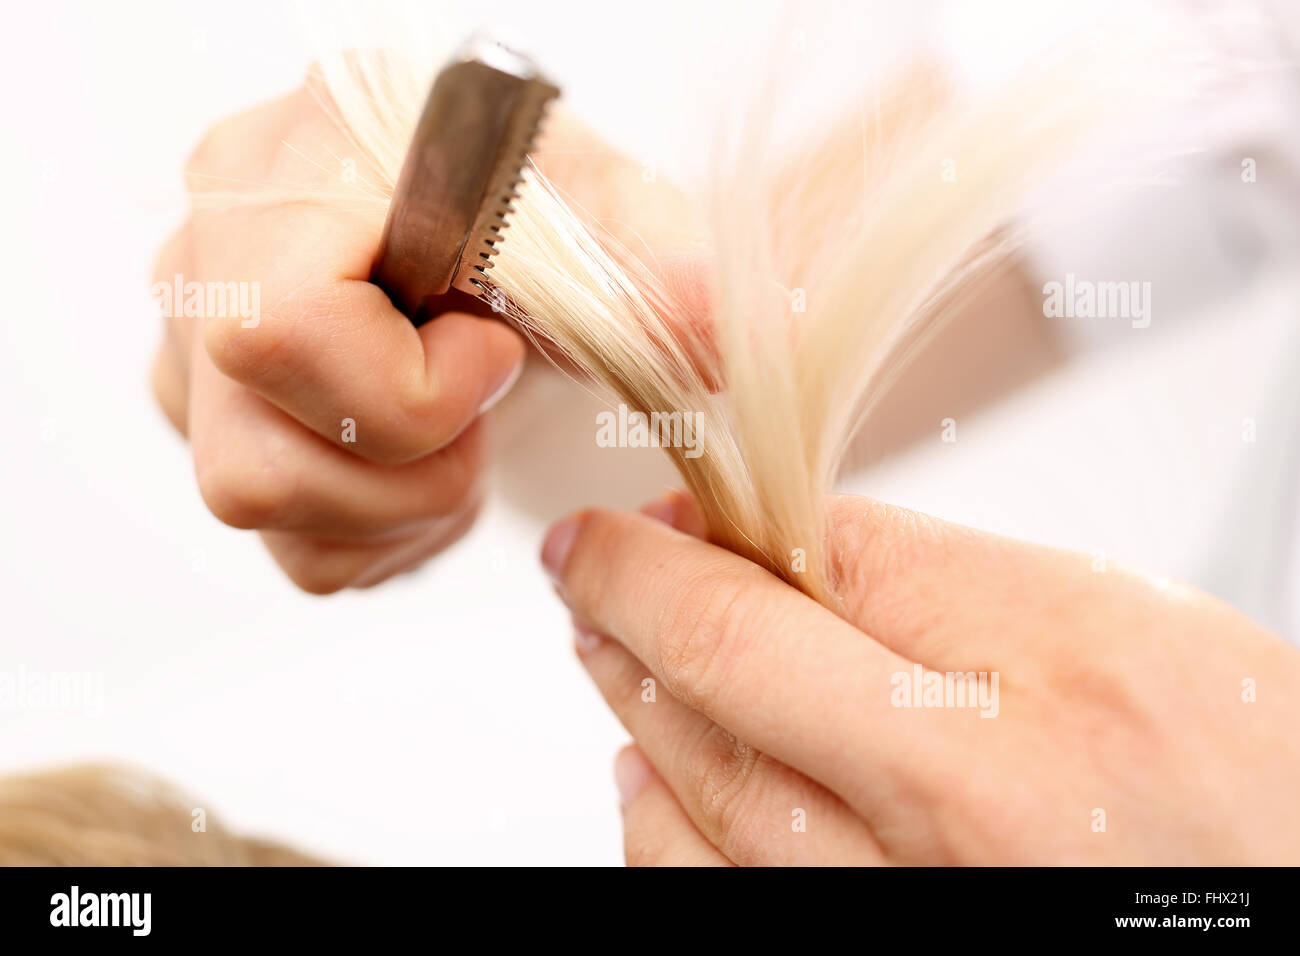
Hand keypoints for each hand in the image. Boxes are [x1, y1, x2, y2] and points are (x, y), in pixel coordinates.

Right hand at [151, 72, 700, 592]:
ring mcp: (195, 353)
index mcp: (287, 172)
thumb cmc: (528, 203)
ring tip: (462, 436)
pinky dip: (383, 534)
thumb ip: (658, 263)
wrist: (488, 223)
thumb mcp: (607, 210)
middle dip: (415, 473)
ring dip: (401, 510)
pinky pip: (288, 546)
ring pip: (262, 512)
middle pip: (256, 460)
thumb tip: (711, 328)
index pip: (281, 332)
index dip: (410, 386)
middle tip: (483, 413)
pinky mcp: (219, 426)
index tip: (497, 354)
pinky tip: (427, 465)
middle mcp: (208, 262)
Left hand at [541, 492, 1299, 864]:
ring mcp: (917, 900)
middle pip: (737, 662)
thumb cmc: (1256, 790)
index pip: (828, 557)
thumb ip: (960, 586)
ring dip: (633, 699)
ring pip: (705, 790)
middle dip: (633, 594)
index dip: (710, 525)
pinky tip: (645, 777)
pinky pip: (722, 893)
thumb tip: (801, 543)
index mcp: (1062, 672)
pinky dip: (661, 830)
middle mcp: (979, 801)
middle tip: (587, 559)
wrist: (1295, 903)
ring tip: (603, 641)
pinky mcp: (877, 948)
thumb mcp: (1142, 633)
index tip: (659, 510)